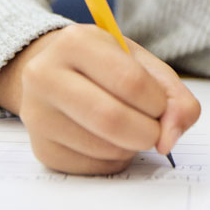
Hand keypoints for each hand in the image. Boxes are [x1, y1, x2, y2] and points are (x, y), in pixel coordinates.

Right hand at [0, 24, 200, 174]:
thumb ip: (171, 94)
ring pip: (105, 147)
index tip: (161, 105)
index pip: (130, 81)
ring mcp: (38, 116)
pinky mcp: (41, 149)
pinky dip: (116, 159)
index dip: (158, 102)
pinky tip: (110, 139)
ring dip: (133, 146)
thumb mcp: (140, 61)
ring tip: (130, 127)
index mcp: (74, 42)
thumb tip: (169, 140)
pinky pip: (94, 166)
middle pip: (111, 118)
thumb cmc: (104, 64)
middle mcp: (45, 76)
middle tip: (156, 129)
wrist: (55, 73)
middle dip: (149, 131)